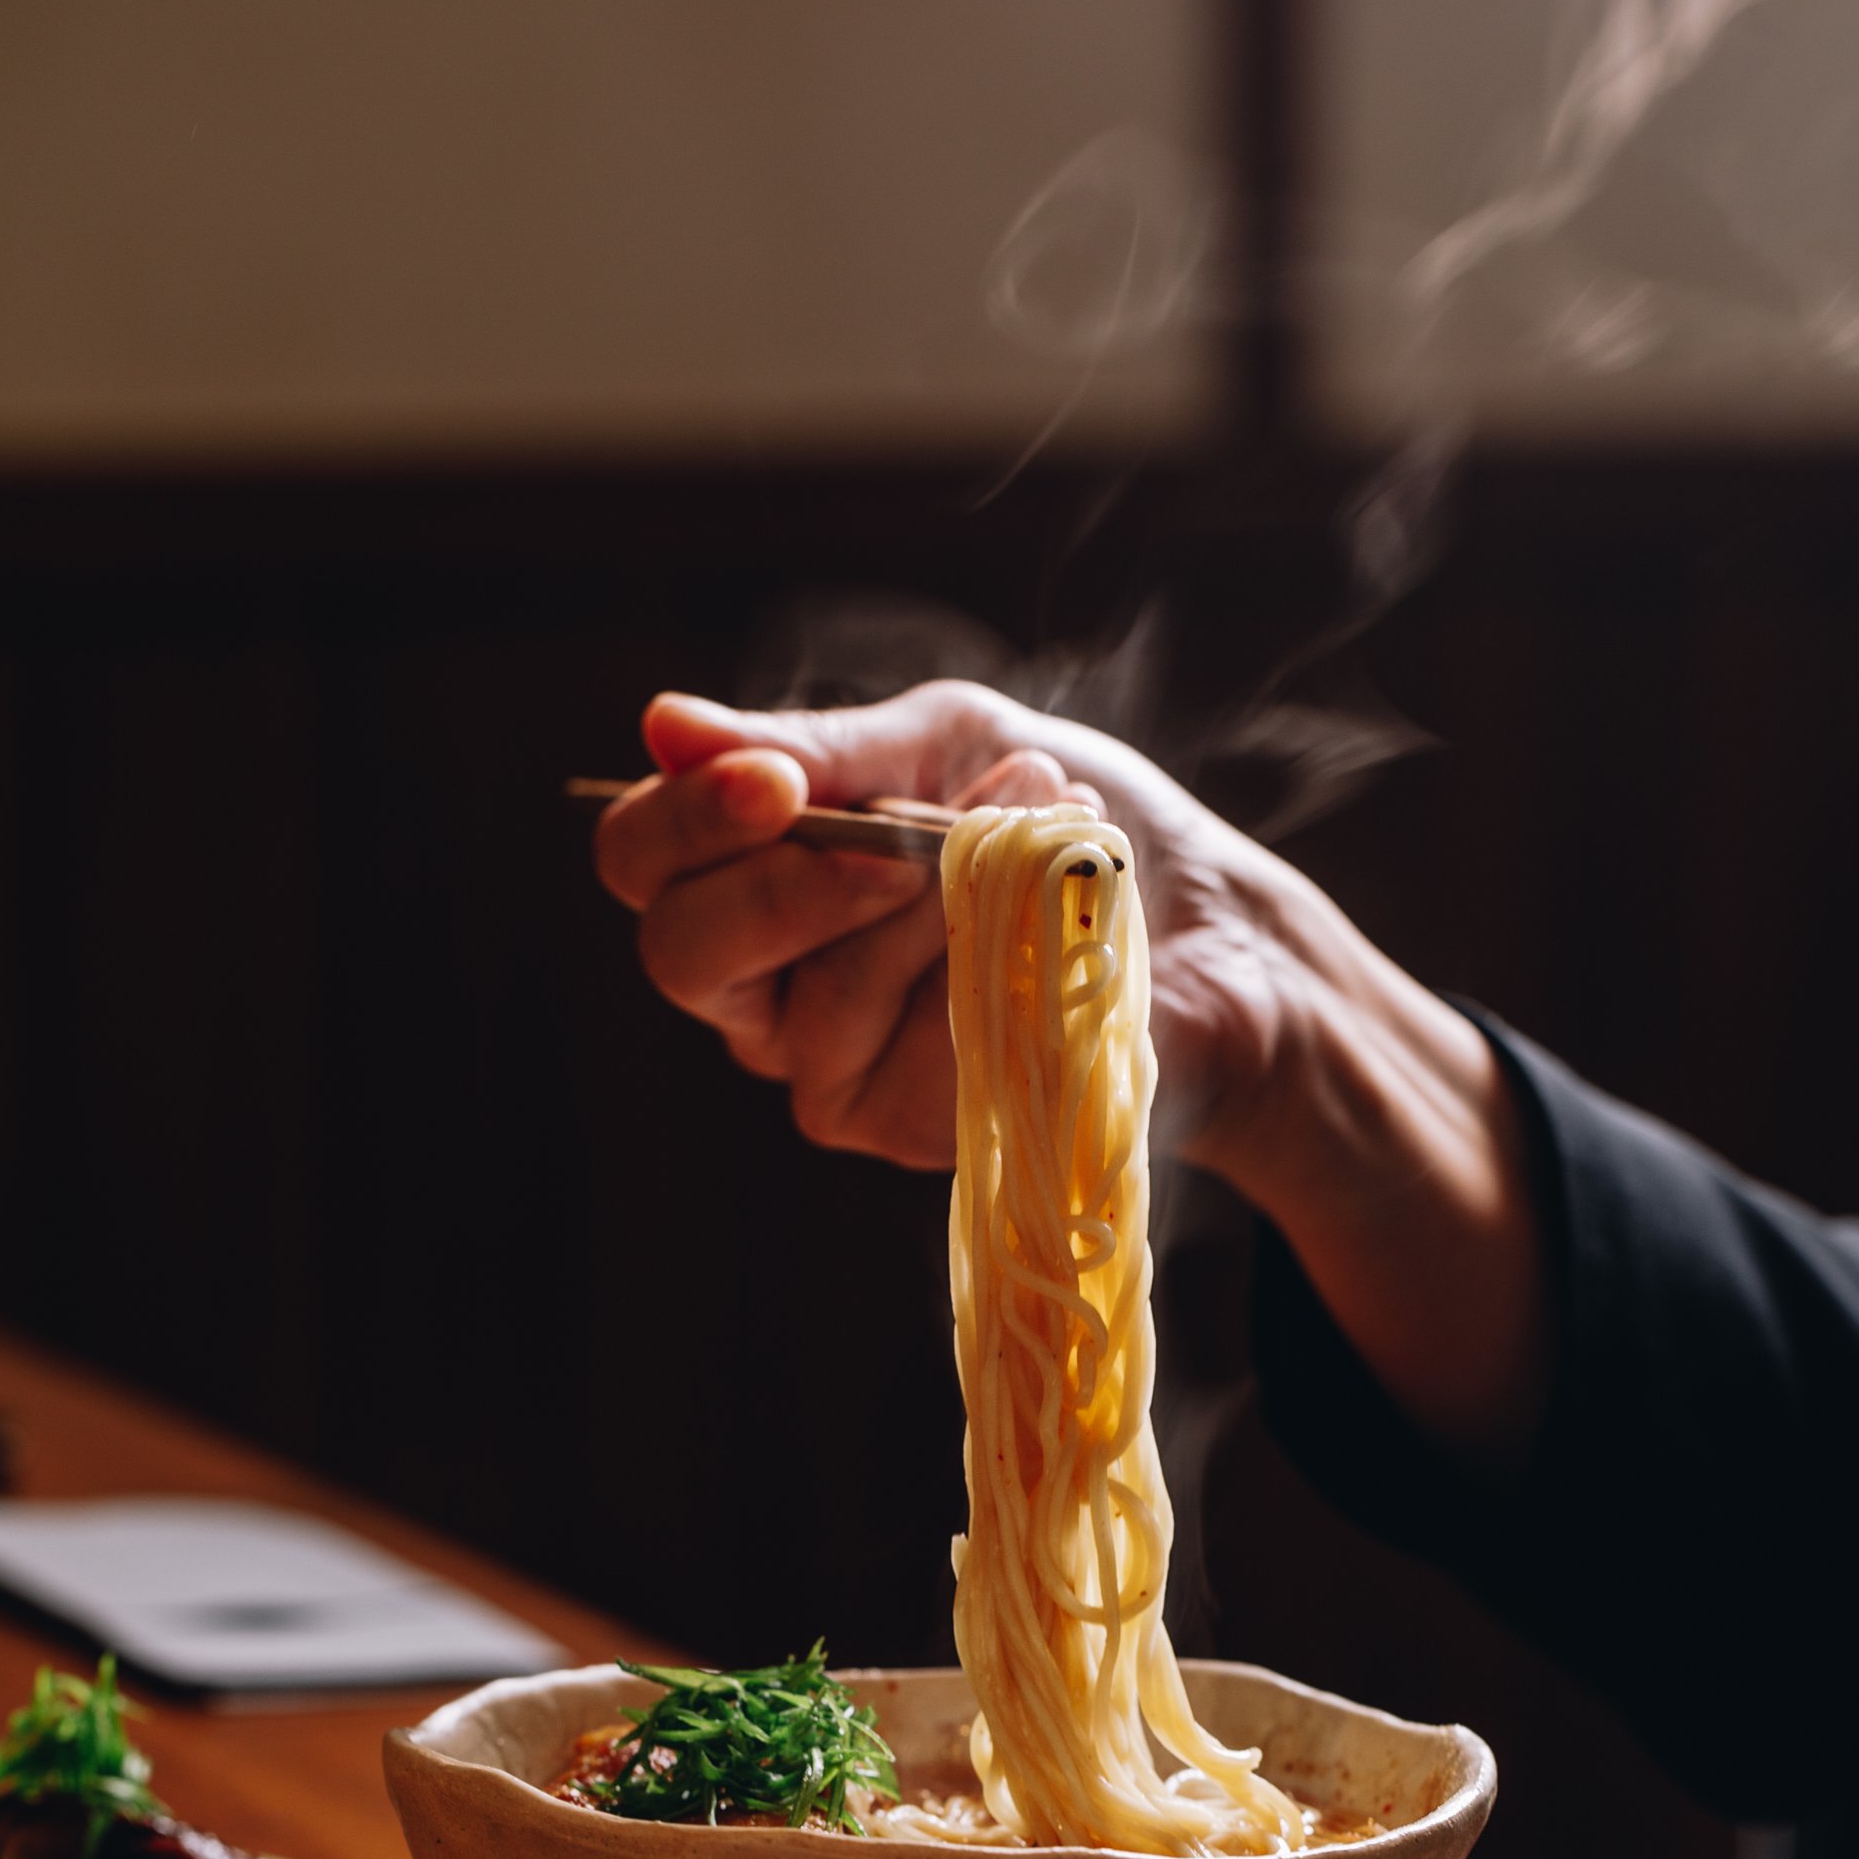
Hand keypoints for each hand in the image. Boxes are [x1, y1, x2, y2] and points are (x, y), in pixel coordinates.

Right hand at [595, 681, 1550, 1462]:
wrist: (1215, 928)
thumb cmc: (1068, 821)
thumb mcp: (946, 742)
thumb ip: (815, 746)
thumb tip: (663, 724)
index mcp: (747, 884)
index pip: (643, 864)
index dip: (691, 821)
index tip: (782, 779)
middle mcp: (766, 997)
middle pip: (686, 955)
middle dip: (793, 885)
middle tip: (908, 835)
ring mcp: (837, 1077)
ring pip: (817, 1009)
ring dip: (941, 904)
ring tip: (1042, 825)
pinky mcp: (919, 1134)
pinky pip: (918, 1059)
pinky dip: (998, 977)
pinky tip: (1059, 927)